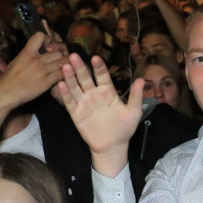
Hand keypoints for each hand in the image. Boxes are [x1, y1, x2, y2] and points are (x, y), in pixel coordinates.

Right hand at [0, 33, 64, 125]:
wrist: (6, 93)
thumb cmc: (8, 79)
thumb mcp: (16, 61)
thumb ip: (27, 55)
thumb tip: (34, 51)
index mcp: (27, 52)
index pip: (40, 36)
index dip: (47, 39)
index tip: (48, 46)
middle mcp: (36, 60)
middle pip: (57, 52)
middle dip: (61, 56)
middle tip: (61, 61)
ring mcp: (42, 70)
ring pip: (62, 62)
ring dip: (66, 65)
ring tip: (64, 68)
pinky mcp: (47, 82)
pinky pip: (61, 74)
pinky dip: (65, 75)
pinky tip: (63, 77)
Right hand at [56, 54, 141, 175]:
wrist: (113, 145)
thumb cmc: (125, 128)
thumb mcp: (133, 111)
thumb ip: (136, 95)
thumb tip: (141, 79)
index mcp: (108, 91)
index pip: (102, 76)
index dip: (99, 67)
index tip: (95, 58)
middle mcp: (94, 94)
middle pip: (85, 78)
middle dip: (80, 67)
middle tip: (74, 56)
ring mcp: (84, 103)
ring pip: (75, 87)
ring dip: (70, 77)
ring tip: (65, 67)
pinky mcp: (76, 113)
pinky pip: (70, 102)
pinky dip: (65, 94)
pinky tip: (61, 84)